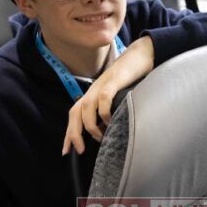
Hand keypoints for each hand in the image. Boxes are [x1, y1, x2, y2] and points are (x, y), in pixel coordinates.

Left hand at [63, 36, 153, 154]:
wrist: (140, 55)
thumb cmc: (130, 78)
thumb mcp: (116, 96)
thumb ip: (109, 109)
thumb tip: (107, 130)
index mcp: (92, 95)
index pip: (74, 115)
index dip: (69, 133)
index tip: (66, 151)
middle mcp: (93, 91)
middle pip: (75, 114)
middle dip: (74, 134)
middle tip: (80, 150)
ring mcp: (102, 85)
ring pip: (86, 109)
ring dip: (91, 126)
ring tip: (101, 137)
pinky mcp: (113, 81)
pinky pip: (103, 99)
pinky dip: (104, 113)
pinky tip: (110, 122)